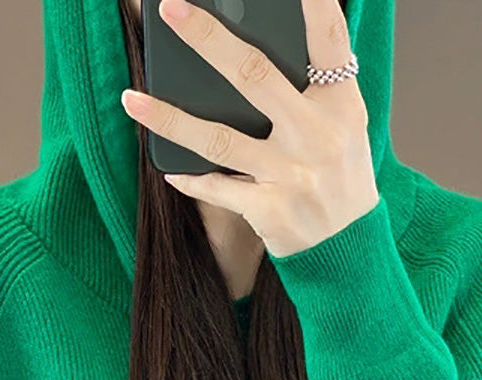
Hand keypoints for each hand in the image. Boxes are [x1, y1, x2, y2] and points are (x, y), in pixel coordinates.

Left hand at [120, 0, 379, 257]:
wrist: (350, 252)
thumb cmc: (340, 179)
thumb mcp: (344, 127)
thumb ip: (314, 89)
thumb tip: (251, 49)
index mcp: (341, 105)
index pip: (328, 40)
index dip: (311, 2)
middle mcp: (318, 135)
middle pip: (254, 75)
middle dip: (208, 39)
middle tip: (170, 10)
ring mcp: (292, 174)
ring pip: (218, 138)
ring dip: (168, 119)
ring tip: (131, 100)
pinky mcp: (271, 211)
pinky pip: (218, 188)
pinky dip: (191, 180)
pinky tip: (169, 170)